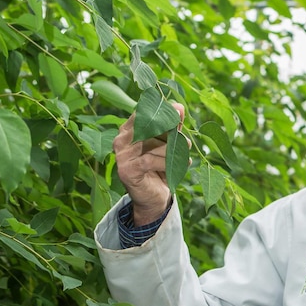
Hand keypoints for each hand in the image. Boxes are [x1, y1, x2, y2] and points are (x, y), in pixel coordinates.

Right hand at [113, 103, 185, 225]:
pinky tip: (182, 164)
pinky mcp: (126, 170)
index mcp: (127, 130)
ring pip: (153, 144)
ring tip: (184, 156)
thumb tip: (179, 106)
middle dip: (170, 132)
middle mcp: (120, 140)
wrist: (153, 198)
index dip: (162, 111)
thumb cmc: (160, 168)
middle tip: (185, 141)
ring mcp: (121, 156)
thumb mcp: (168, 144)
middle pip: (148, 127)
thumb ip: (172, 126)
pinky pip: (150, 160)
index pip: (143, 113)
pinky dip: (167, 162)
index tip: (178, 110)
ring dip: (173, 150)